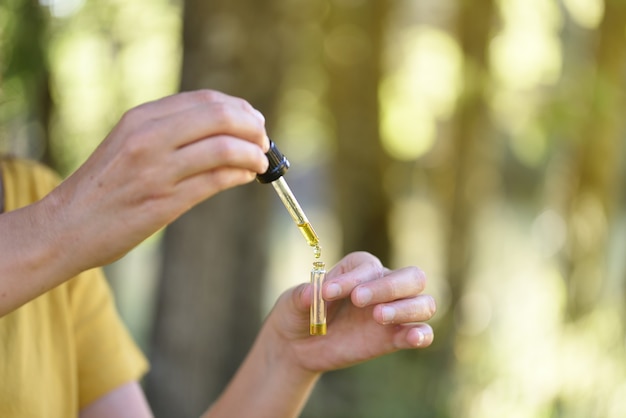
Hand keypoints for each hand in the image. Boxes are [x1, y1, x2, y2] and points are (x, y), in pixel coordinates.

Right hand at [44, 90, 268, 270]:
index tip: (254, 121)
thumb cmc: (102, 187)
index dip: (239, 109)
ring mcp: (157, 169)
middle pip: (220, 117)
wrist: (65, 227)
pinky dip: (239, 175)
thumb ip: (168, 132)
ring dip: (253, 154)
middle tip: (264, 141)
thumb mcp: (128, 144)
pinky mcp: (164, 201)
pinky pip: (215, 180)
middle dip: (253, 127)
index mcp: (141, 118)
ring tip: (261, 162)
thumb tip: (221, 130)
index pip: (205, 100)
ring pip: (223, 148)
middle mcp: (149, 137)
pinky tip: (246, 177)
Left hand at [265, 252, 435, 373]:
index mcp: (358, 269)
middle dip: (389, 286)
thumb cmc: (298, 314)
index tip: (327, 292)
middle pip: (411, 277)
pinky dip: (422, 335)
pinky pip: (422, 334)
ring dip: (406, 308)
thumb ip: (302, 296)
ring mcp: (393, 313)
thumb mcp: (292, 303)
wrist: (298, 346)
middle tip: (359, 300)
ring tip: (378, 316)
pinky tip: (411, 338)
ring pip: (423, 303)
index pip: (368, 266)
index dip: (351, 277)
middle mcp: (382, 287)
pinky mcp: (393, 339)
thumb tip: (311, 294)